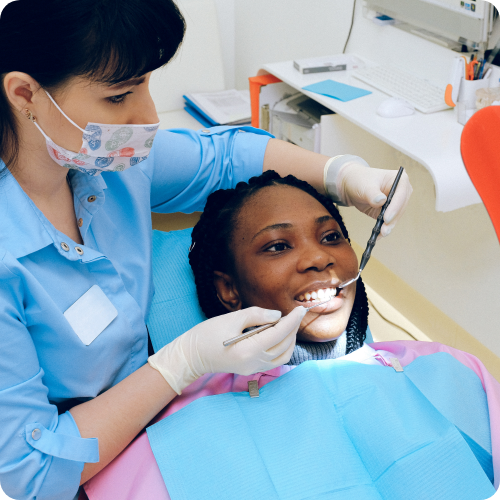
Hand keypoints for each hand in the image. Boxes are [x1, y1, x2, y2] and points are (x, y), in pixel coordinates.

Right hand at [148, 306, 305, 393]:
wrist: (191, 356)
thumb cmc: (207, 334)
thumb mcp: (231, 319)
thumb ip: (257, 315)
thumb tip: (277, 315)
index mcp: (249, 349)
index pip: (280, 333)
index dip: (293, 320)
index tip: (301, 309)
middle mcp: (254, 362)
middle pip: (285, 345)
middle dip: (293, 328)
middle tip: (294, 314)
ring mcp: (253, 368)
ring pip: (284, 356)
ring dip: (289, 340)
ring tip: (286, 325)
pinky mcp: (251, 370)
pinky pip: (275, 361)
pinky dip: (282, 348)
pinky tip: (278, 337)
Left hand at [337, 162, 411, 236]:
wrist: (350, 186)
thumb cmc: (359, 180)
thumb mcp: (365, 186)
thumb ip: (373, 194)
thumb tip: (381, 201)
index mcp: (399, 179)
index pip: (401, 194)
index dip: (395, 207)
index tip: (387, 217)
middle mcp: (401, 191)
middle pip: (401, 208)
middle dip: (392, 220)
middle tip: (384, 229)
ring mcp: (395, 202)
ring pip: (396, 217)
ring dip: (389, 226)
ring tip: (381, 233)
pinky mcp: (389, 212)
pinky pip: (388, 222)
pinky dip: (383, 228)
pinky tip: (378, 235)